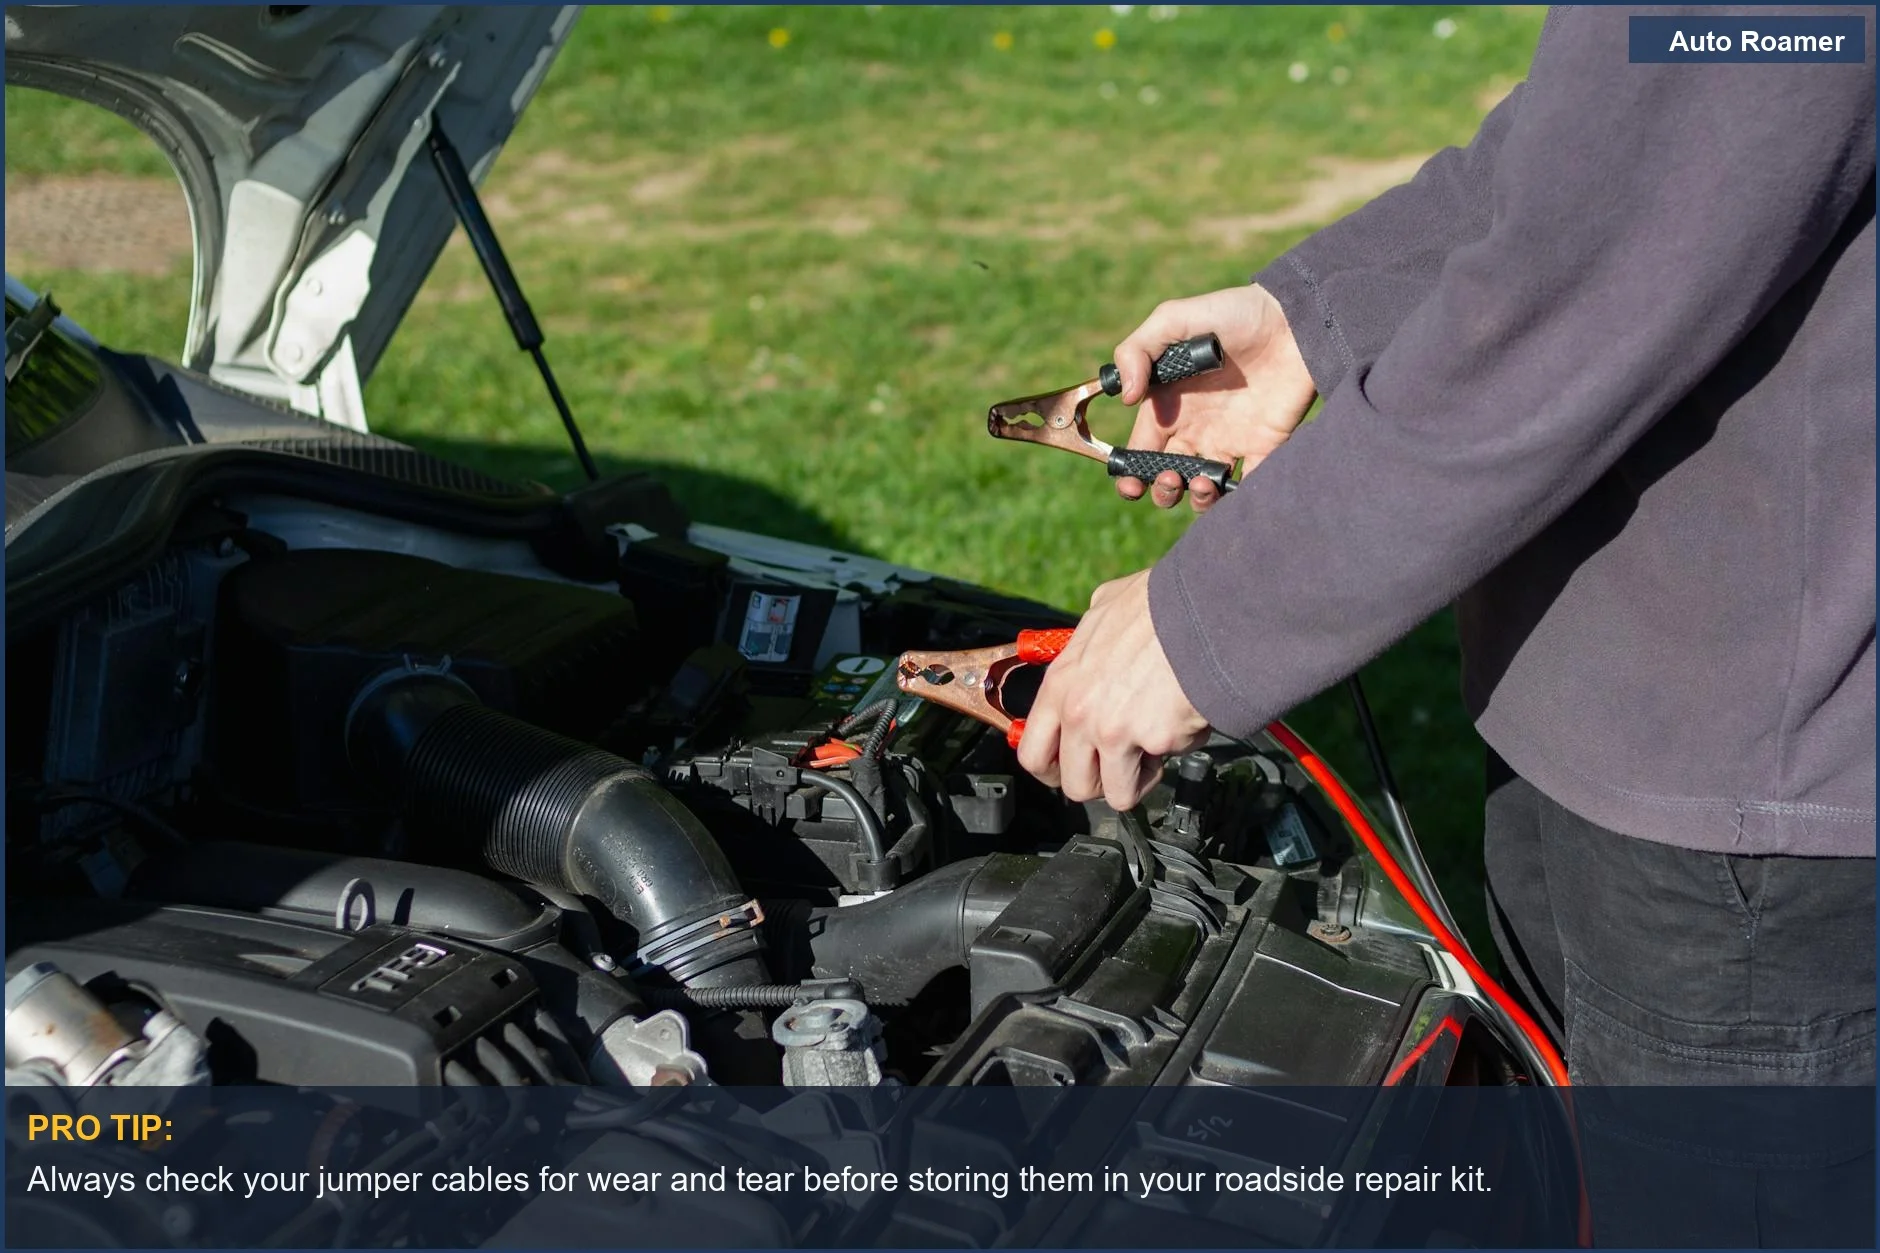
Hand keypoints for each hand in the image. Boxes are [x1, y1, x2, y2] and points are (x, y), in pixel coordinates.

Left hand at [1014, 570, 1209, 810]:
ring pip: (1119, 794)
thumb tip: (1096, 637)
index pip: (1032, 753)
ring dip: (1139, 778)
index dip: (1052, 771)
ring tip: (1156, 744)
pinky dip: (1178, 748)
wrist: (1205, 609)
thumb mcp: (1104, 610)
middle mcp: (1080, 715)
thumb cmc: (1159, 605)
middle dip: (1100, 783)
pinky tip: (1185, 716)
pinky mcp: (1155, 740)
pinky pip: (1168, 764)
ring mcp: (1115, 732)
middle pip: (1075, 786)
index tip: (1071, 769)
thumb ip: (1089, 639)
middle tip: (1120, 764)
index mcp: (1061, 685)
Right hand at [1111, 284, 1316, 511]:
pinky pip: (1248, 485)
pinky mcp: (1264, 446)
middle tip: (1171, 478)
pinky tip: (1231, 487)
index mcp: (1168, 404)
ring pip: (1202, 488)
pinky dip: (1237, 499)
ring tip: (1202, 481)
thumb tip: (1126, 398)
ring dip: (1194, 499)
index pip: (1140, 449)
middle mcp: (1195, 428)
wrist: (1294, 318)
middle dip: (1161, 491)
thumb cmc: (1232, 313)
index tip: (1131, 483)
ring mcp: (1230, 439)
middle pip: (1166, 477)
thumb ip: (1137, 350)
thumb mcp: (1174, 319)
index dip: (1130, 473)